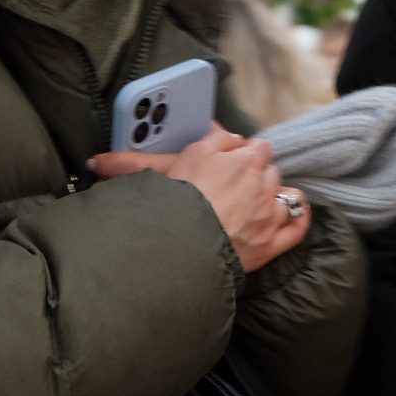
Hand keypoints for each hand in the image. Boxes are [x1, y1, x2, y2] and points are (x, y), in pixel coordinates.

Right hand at [89, 124, 310, 272]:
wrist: (181, 253)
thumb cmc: (166, 209)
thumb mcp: (149, 175)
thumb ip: (128, 162)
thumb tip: (97, 161)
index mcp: (230, 156)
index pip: (241, 142)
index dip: (231, 151)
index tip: (219, 159)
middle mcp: (255, 177)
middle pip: (263, 163)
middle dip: (249, 171)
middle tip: (227, 184)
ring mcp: (268, 210)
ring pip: (281, 189)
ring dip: (271, 192)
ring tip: (252, 201)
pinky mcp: (274, 241)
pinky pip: (299, 223)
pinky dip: (297, 217)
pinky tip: (289, 214)